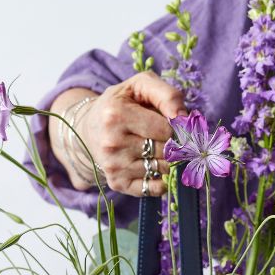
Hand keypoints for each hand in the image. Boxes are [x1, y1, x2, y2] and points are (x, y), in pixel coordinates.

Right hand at [51, 72, 186, 195]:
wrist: (90, 128)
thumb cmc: (121, 103)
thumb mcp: (140, 85)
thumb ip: (167, 94)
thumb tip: (184, 118)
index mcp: (116, 115)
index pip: (166, 130)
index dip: (175, 126)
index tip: (170, 122)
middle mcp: (112, 143)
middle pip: (166, 151)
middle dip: (173, 143)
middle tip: (165, 135)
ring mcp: (113, 166)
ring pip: (162, 169)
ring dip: (167, 160)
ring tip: (156, 147)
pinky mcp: (117, 183)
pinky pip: (154, 188)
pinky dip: (161, 179)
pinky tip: (154, 165)